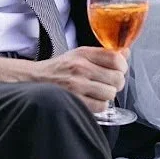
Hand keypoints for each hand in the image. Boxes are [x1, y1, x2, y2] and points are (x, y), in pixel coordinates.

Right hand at [0, 47, 127, 112]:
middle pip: (117, 77)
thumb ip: (103, 54)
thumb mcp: (79, 55)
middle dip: (116, 83)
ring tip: (98, 93)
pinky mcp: (73, 100)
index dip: (122, 66)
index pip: (116, 57)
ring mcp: (76, 85)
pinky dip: (99, 105)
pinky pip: (100, 106)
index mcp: (84, 53)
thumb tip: (127, 53)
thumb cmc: (58, 69)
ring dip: (107, 95)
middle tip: (108, 84)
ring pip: (110, 93)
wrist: (33, 81)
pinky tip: (92, 101)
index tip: (118, 70)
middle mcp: (80, 67)